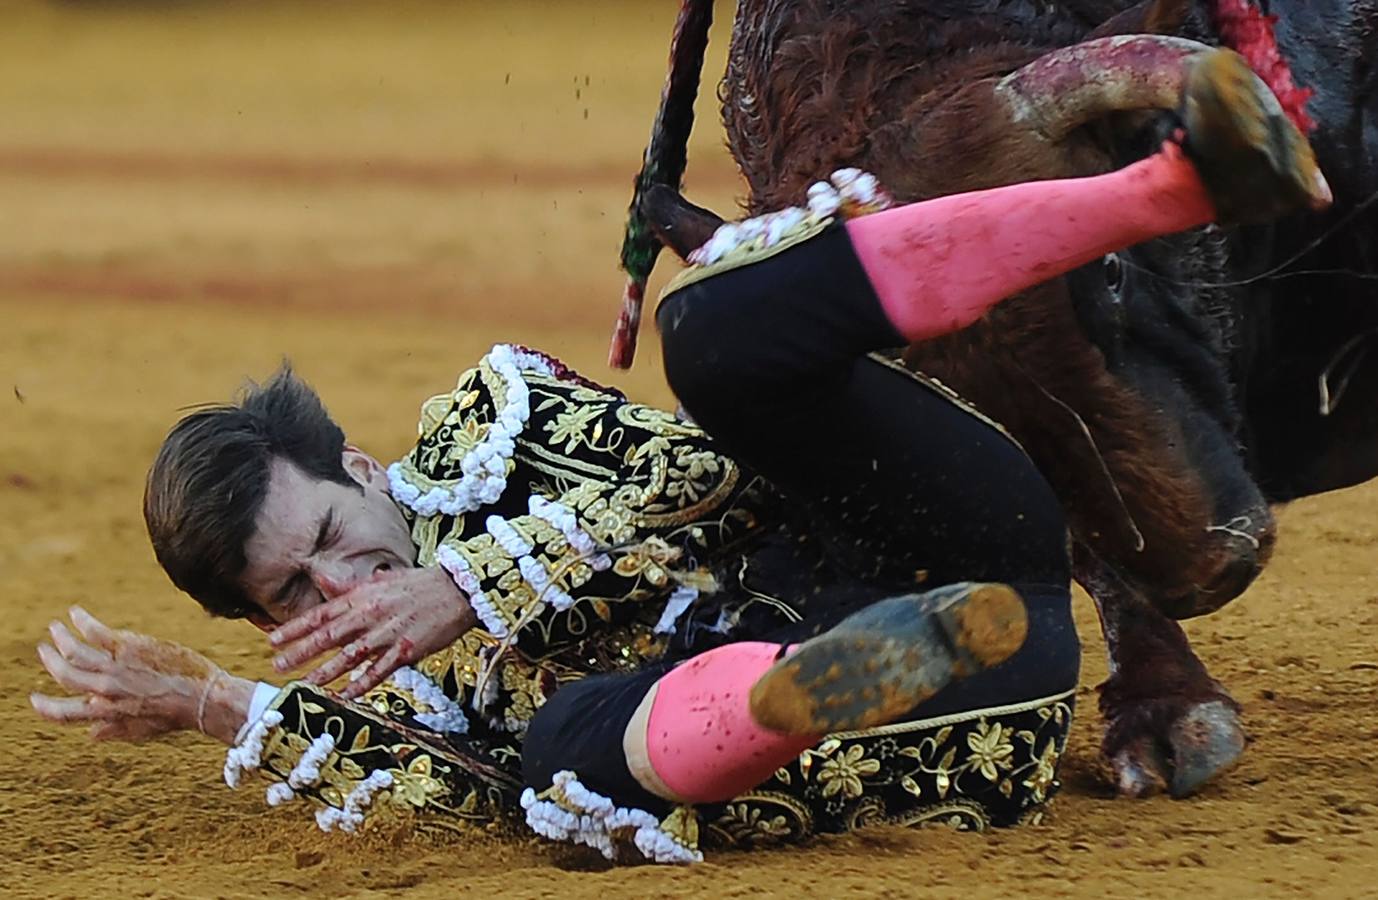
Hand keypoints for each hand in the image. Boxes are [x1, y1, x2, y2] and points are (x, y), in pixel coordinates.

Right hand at [30, 606, 252, 744]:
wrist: (202, 698)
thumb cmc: (175, 715)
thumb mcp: (140, 731)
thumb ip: (113, 730)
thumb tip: (90, 734)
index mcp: (105, 713)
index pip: (63, 713)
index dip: (45, 707)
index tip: (35, 699)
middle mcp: (104, 690)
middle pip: (64, 674)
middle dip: (50, 662)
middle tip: (43, 651)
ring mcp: (114, 667)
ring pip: (74, 650)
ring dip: (60, 638)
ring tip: (54, 628)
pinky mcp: (129, 647)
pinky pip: (95, 631)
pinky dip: (82, 621)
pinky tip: (75, 613)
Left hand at [269, 566, 475, 697]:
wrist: (458, 590)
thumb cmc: (418, 584)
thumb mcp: (380, 579)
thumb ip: (347, 585)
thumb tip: (319, 576)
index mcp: (362, 597)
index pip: (321, 613)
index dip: (295, 627)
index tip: (273, 639)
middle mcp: (371, 615)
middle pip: (330, 636)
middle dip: (302, 651)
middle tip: (278, 665)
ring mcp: (389, 634)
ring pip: (350, 656)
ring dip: (326, 672)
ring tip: (305, 684)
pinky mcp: (407, 650)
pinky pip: (380, 671)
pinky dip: (362, 683)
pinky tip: (346, 695)